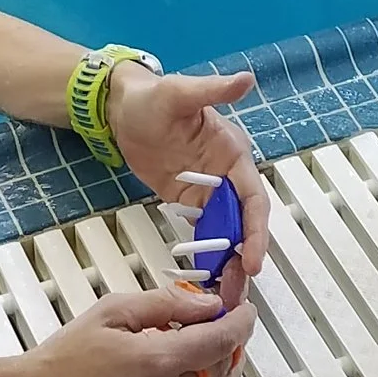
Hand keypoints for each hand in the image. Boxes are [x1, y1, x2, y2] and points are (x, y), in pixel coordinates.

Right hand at [13, 281, 258, 376]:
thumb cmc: (60, 362)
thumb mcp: (111, 313)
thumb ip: (164, 305)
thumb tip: (204, 304)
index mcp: (159, 362)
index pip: (222, 340)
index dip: (241, 322)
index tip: (244, 312)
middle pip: (221, 370)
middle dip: (230, 346)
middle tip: (225, 327)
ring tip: (216, 357)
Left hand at [104, 67, 268, 296]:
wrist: (121, 108)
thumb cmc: (151, 97)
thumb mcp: (180, 92)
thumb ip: (212, 91)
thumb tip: (246, 79)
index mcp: (232, 153)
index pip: (252, 197)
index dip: (256, 230)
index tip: (252, 259)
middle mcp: (226, 176)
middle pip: (243, 222)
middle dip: (244, 256)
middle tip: (237, 290)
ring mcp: (208, 191)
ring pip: (227, 233)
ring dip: (228, 263)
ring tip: (224, 297)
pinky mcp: (189, 202)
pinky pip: (204, 234)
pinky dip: (208, 257)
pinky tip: (206, 283)